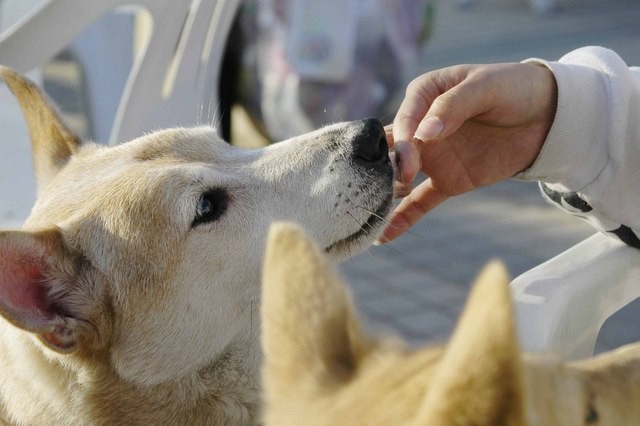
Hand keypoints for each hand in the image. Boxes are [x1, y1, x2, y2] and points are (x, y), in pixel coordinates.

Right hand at [380, 62, 556, 242]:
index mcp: (424, 95)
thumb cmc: (513, 89)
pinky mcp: (447, 181)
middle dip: (382, 167)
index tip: (411, 160)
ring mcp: (432, 157)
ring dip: (385, 193)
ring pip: (398, 177)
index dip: (403, 141)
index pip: (404, 119)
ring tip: (374, 213)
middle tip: (389, 184)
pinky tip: (385, 237)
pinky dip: (404, 218)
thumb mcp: (485, 88)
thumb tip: (424, 134)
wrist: (547, 115)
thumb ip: (452, 107)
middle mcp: (419, 127)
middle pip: (391, 148)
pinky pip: (420, 202)